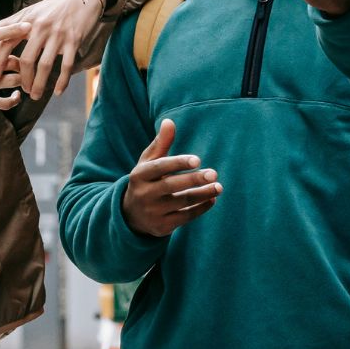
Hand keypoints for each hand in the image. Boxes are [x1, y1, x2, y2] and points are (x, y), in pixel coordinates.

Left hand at [0, 0, 105, 98]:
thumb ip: (6, 24)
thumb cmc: (51, 7)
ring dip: (39, 83)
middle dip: (23, 78)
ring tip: (35, 95)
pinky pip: (67, 65)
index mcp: (27, 22)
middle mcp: (41, 29)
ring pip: (46, 65)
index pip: (8, 43)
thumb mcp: (28, 12)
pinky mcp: (74, 40)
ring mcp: (58, 35)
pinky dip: (62, 81)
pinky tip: (57, 92)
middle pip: (27, 59)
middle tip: (21, 90)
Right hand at [0, 22, 30, 114]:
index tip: (28, 26)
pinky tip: (17, 94)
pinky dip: (15, 99)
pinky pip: (4, 103)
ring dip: (23, 78)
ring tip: (26, 75)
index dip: (13, 30)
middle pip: (11, 61)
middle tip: (30, 57)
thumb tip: (0, 36)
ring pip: (12, 81)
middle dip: (23, 59)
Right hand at [121, 120, 220, 237]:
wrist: (131, 215)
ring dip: (202, 194)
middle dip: (194, 180)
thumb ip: (161, 143)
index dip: (178, 163)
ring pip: (181, 202)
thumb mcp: (148, 163)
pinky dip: (200, 208)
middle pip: (171, 185)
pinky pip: (185, 217)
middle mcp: (144, 193)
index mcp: (140, 175)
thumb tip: (169, 121)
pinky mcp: (162, 226)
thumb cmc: (146, 181)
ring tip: (219, 187)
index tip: (197, 159)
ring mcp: (152, 211)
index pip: (159, 167)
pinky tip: (212, 199)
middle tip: (214, 173)